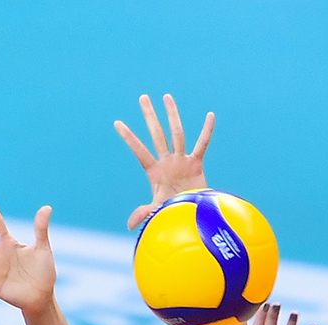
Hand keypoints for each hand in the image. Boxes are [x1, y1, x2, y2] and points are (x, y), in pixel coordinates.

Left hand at [115, 93, 214, 229]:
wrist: (192, 218)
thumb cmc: (173, 215)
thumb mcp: (158, 211)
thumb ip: (145, 213)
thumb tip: (130, 224)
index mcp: (155, 172)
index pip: (139, 150)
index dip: (129, 137)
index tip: (117, 123)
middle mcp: (167, 162)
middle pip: (157, 134)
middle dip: (149, 116)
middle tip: (143, 97)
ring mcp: (181, 161)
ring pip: (177, 133)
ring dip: (172, 115)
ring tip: (166, 96)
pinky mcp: (196, 164)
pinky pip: (202, 144)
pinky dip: (207, 131)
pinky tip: (210, 116)